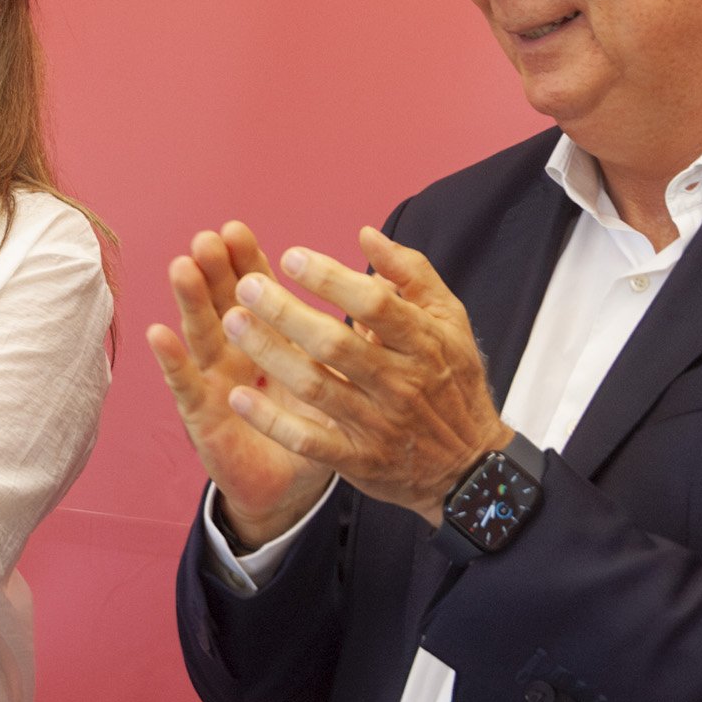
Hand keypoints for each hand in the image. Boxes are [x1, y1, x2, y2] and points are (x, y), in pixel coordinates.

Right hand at [145, 222, 337, 547]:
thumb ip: (347, 338)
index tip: (237, 230)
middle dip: (215, 271)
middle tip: (207, 239)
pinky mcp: (203, 418)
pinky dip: (173, 361)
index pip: (256, 292)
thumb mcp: (337, 379)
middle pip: (223, 302)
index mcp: (269, 338)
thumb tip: (371, 293)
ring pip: (202, 335)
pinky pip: (186, 388)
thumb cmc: (314, 425)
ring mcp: (215, 383)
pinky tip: (160, 334)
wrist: (289, 487)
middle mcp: (236, 353)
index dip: (246, 262)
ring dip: (191, 302)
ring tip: (182, 268)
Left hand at [219, 227, 512, 525]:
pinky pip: (309, 441)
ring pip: (316, 387)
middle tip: (246, 286)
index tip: (290, 256)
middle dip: (286, 313)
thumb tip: (366, 235)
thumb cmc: (451, 379)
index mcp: (424, 342)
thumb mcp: (449, 320)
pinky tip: (239, 396)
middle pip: (335, 344)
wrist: (469, 466)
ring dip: (270, 354)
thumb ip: (412, 274)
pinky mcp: (359, 461)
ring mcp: (379, 424)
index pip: (374, 304)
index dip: (330, 279)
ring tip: (232, 322)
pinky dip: (273, 421)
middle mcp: (401, 383)